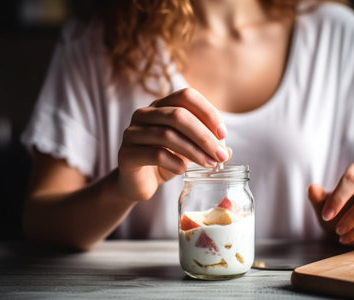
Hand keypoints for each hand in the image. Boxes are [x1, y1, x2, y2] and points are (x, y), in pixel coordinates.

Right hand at [117, 88, 229, 202]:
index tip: (224, 134)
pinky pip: (155, 154)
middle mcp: (144, 114)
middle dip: (204, 136)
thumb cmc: (166, 161)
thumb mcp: (190, 151)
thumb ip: (207, 147)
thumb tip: (227, 151)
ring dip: (194, 151)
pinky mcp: (126, 154)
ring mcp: (132, 132)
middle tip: (220, 155)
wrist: (137, 183)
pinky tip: (184, 170)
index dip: (207, 112)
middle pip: (178, 115)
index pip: (186, 96)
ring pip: (167, 135)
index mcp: (161, 106)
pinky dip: (175, 163)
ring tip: (209, 164)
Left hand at [308, 162, 353, 245]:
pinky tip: (351, 240)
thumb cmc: (335, 207)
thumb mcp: (322, 202)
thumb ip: (317, 196)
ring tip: (341, 236)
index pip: (353, 179)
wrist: (346, 220)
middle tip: (337, 229)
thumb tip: (312, 188)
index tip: (326, 215)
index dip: (339, 197)